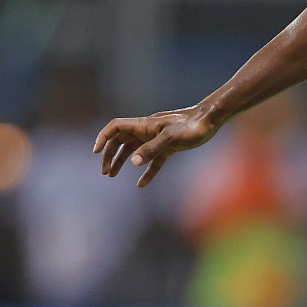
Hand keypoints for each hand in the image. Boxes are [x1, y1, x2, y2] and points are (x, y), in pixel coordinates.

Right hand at [94, 106, 218, 186]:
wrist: (210, 122)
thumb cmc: (191, 127)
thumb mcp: (170, 138)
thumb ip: (151, 149)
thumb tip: (133, 162)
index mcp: (143, 125)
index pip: (116, 128)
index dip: (103, 137)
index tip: (96, 152)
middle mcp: (146, 131)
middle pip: (120, 141)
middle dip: (109, 155)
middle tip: (105, 172)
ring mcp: (156, 140)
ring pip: (133, 152)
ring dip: (121, 162)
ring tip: (112, 176)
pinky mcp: (168, 149)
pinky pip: (152, 162)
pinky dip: (146, 172)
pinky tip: (141, 184)